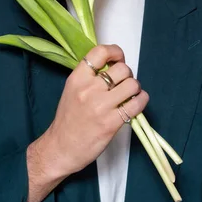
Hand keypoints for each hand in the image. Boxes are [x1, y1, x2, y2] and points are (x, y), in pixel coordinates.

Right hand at [41, 44, 149, 177]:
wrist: (61, 148)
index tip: (118, 59)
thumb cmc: (68, 120)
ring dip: (135, 88)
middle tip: (123, 83)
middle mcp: (89, 89)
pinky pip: (136, 104)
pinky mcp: (112, 123)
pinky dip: (141, 101)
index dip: (115, 52)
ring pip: (132, 84)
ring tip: (129, 95)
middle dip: (127, 74)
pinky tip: (136, 103)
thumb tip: (114, 67)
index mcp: (77, 78)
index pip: (100, 52)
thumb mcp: (72, 90)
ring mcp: (101, 106)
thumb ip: (90, 77)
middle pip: (122, 69)